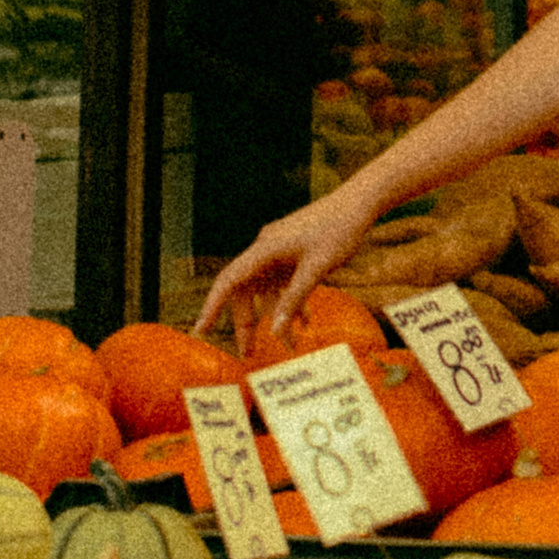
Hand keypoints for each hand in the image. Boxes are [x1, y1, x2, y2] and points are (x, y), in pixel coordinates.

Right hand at [193, 194, 363, 341]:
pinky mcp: (292, 253)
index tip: (201, 330)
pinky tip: (306, 323)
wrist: (358, 203)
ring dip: (276, 318)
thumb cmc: (338, 231)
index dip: (211, 307)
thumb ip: (295, 299)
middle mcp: (265, 250)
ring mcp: (278, 252)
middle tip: (249, 355)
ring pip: (267, 292)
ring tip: (289, 347)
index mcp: (264, 250)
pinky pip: (284, 284)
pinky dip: (292, 303)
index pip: (228, 282)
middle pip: (245, 292)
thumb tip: (275, 331)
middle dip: (247, 325)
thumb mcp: (317, 269)